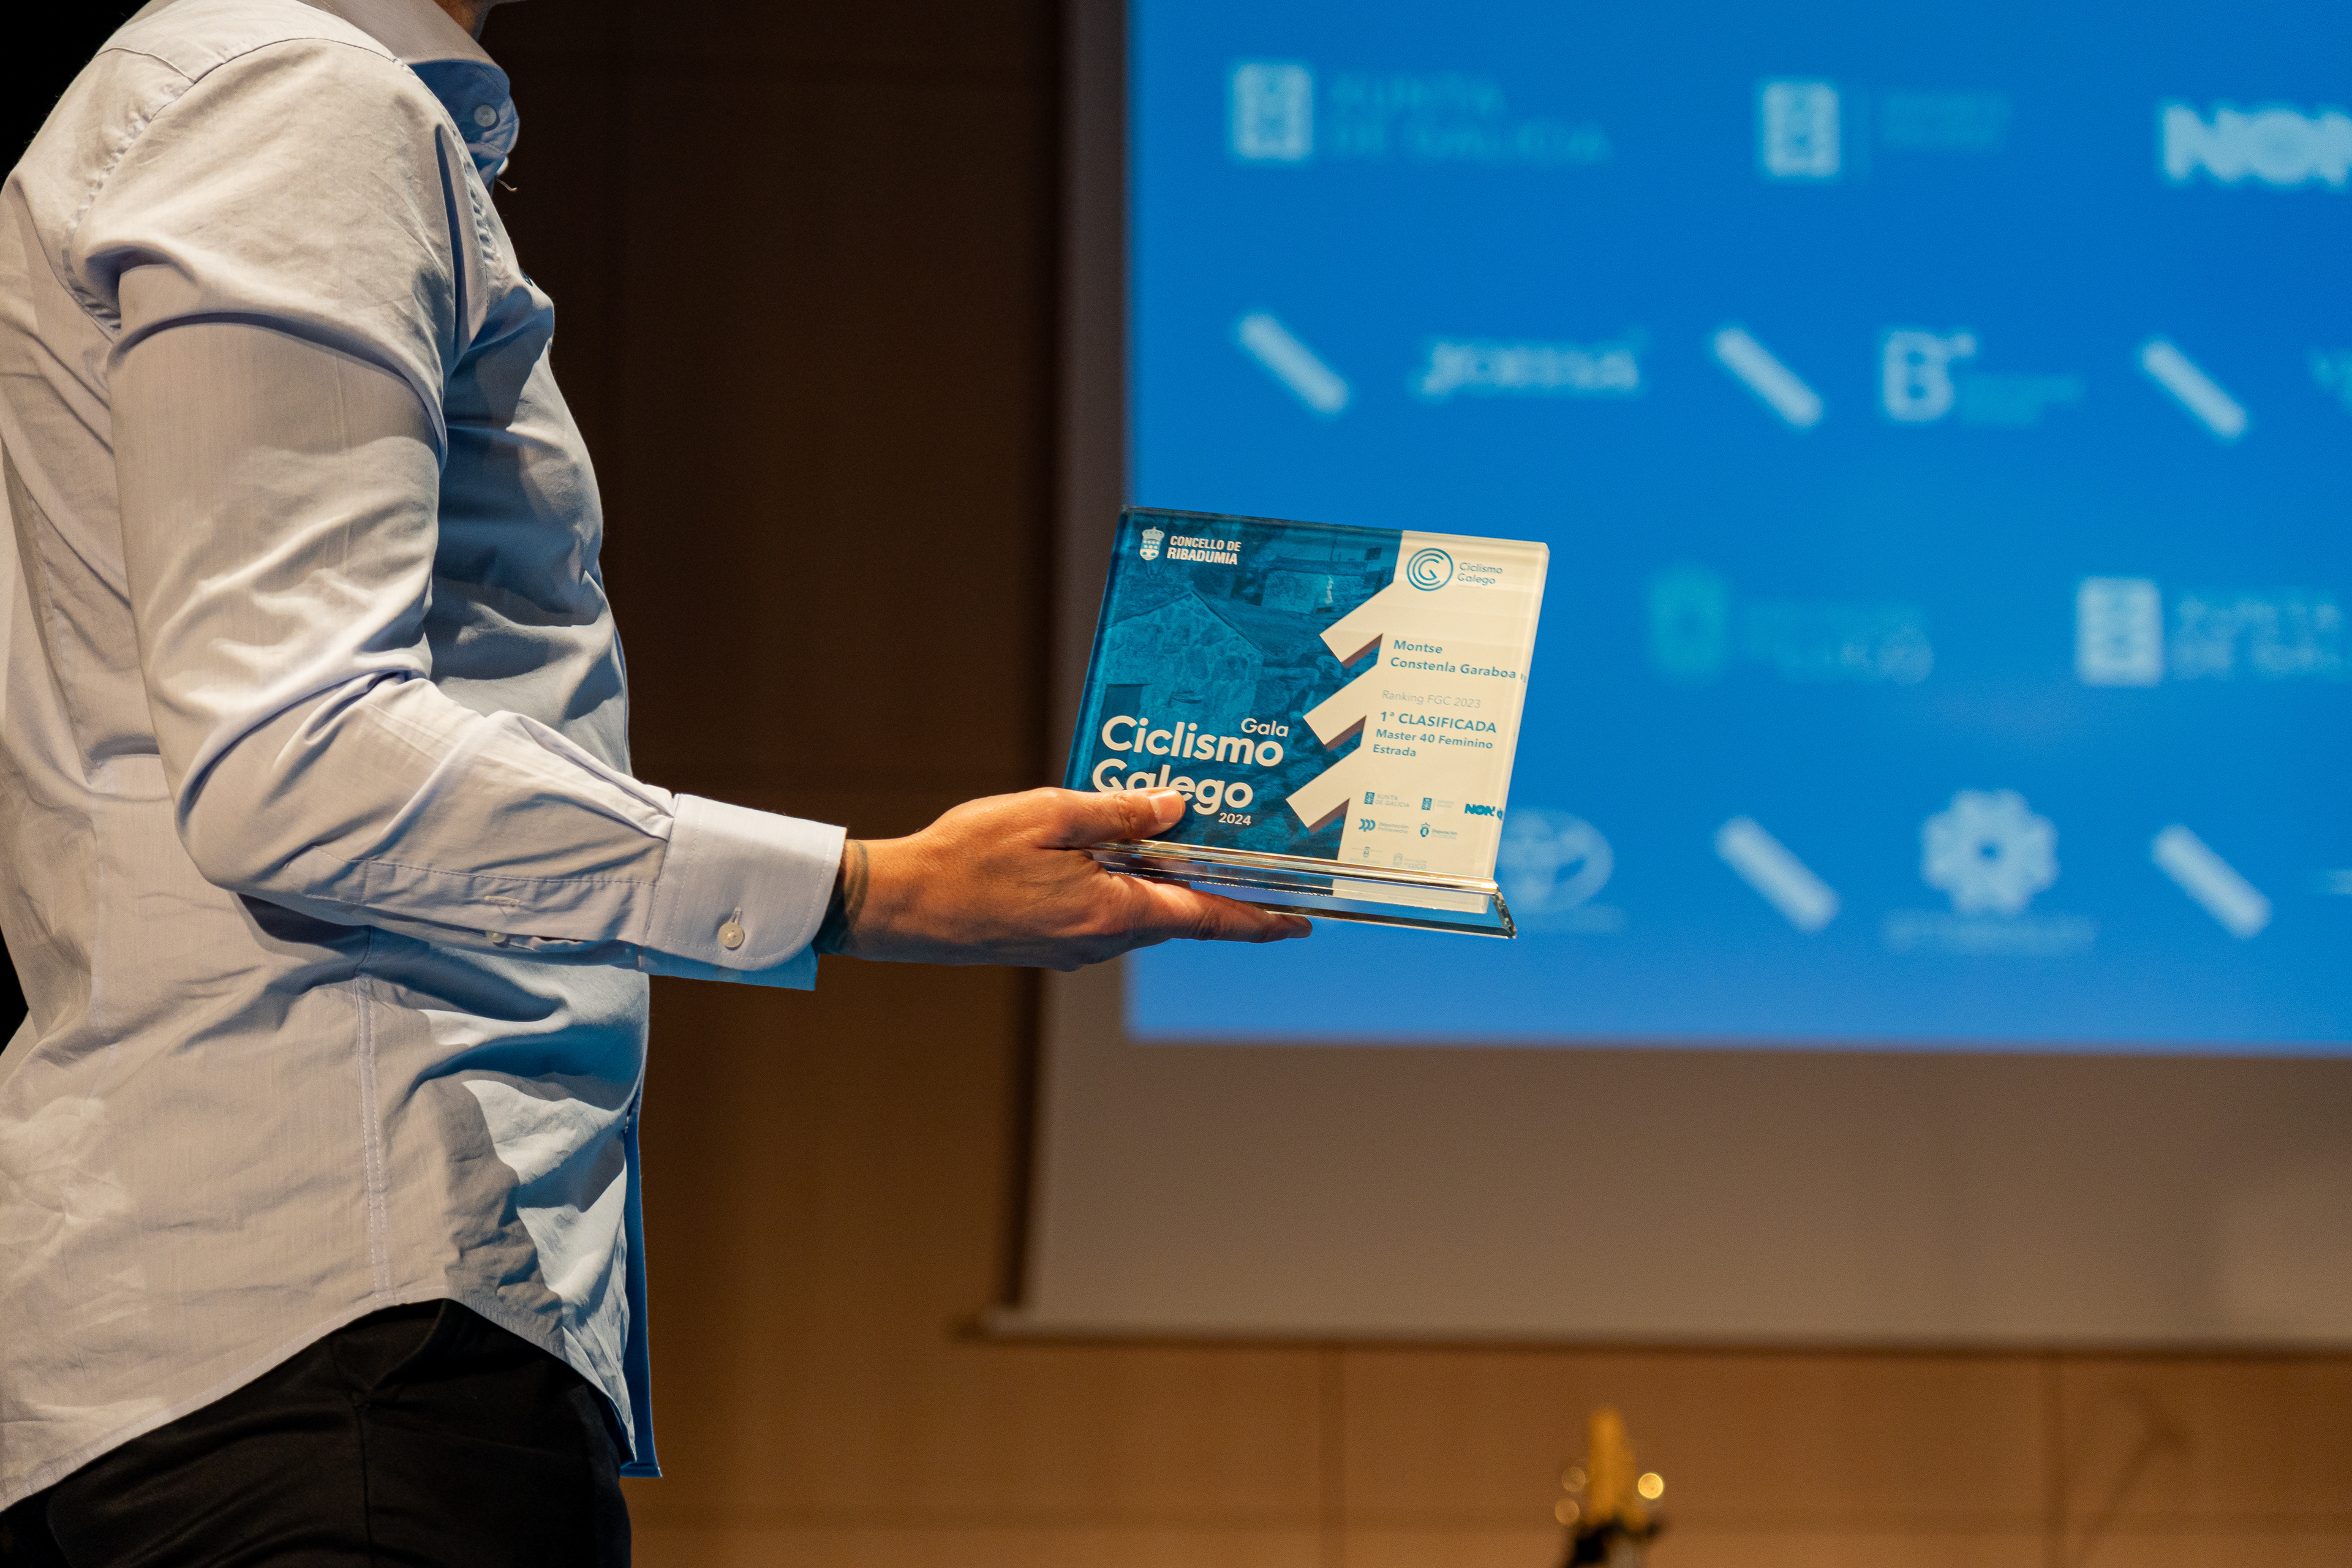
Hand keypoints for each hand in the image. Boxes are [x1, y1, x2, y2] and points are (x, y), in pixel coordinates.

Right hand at [819, 788, 1312, 968]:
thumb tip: (1174, 809)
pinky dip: (1116, 884)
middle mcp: (1102, 941)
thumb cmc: (967, 858)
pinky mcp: (1048, 945)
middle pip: (1176, 910)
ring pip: (1136, 909)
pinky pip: (1101, 912)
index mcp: (1114, 912)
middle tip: (1240, 845)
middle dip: (1208, 880)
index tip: (1303, 921)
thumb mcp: (1049, 815)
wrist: (898, 907)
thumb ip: (1117, 813)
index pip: (1208, 917)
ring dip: (1154, 876)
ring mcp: (1074, 949)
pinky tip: (1102, 850)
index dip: (1260, 918)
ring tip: (1163, 829)